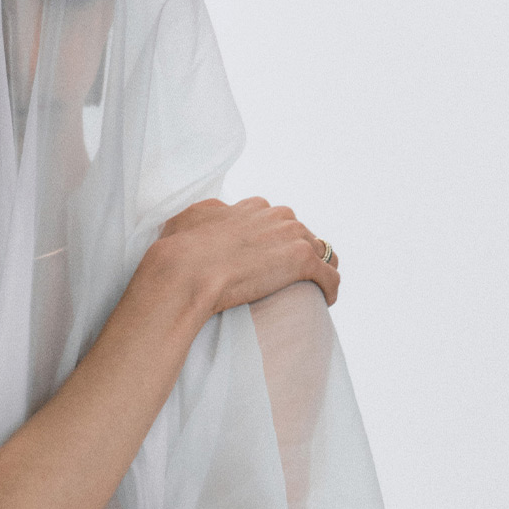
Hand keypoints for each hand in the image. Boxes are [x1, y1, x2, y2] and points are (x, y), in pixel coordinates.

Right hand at [151, 197, 339, 315]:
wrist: (185, 272)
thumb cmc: (178, 250)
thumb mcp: (187, 219)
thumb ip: (207, 213)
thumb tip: (216, 213)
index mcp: (251, 207)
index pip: (275, 218)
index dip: (274, 239)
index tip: (270, 256)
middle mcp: (275, 215)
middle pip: (301, 232)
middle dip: (298, 252)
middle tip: (289, 277)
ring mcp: (291, 236)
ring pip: (322, 250)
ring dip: (319, 268)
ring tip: (314, 289)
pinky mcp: (302, 261)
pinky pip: (329, 275)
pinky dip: (329, 288)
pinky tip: (325, 301)